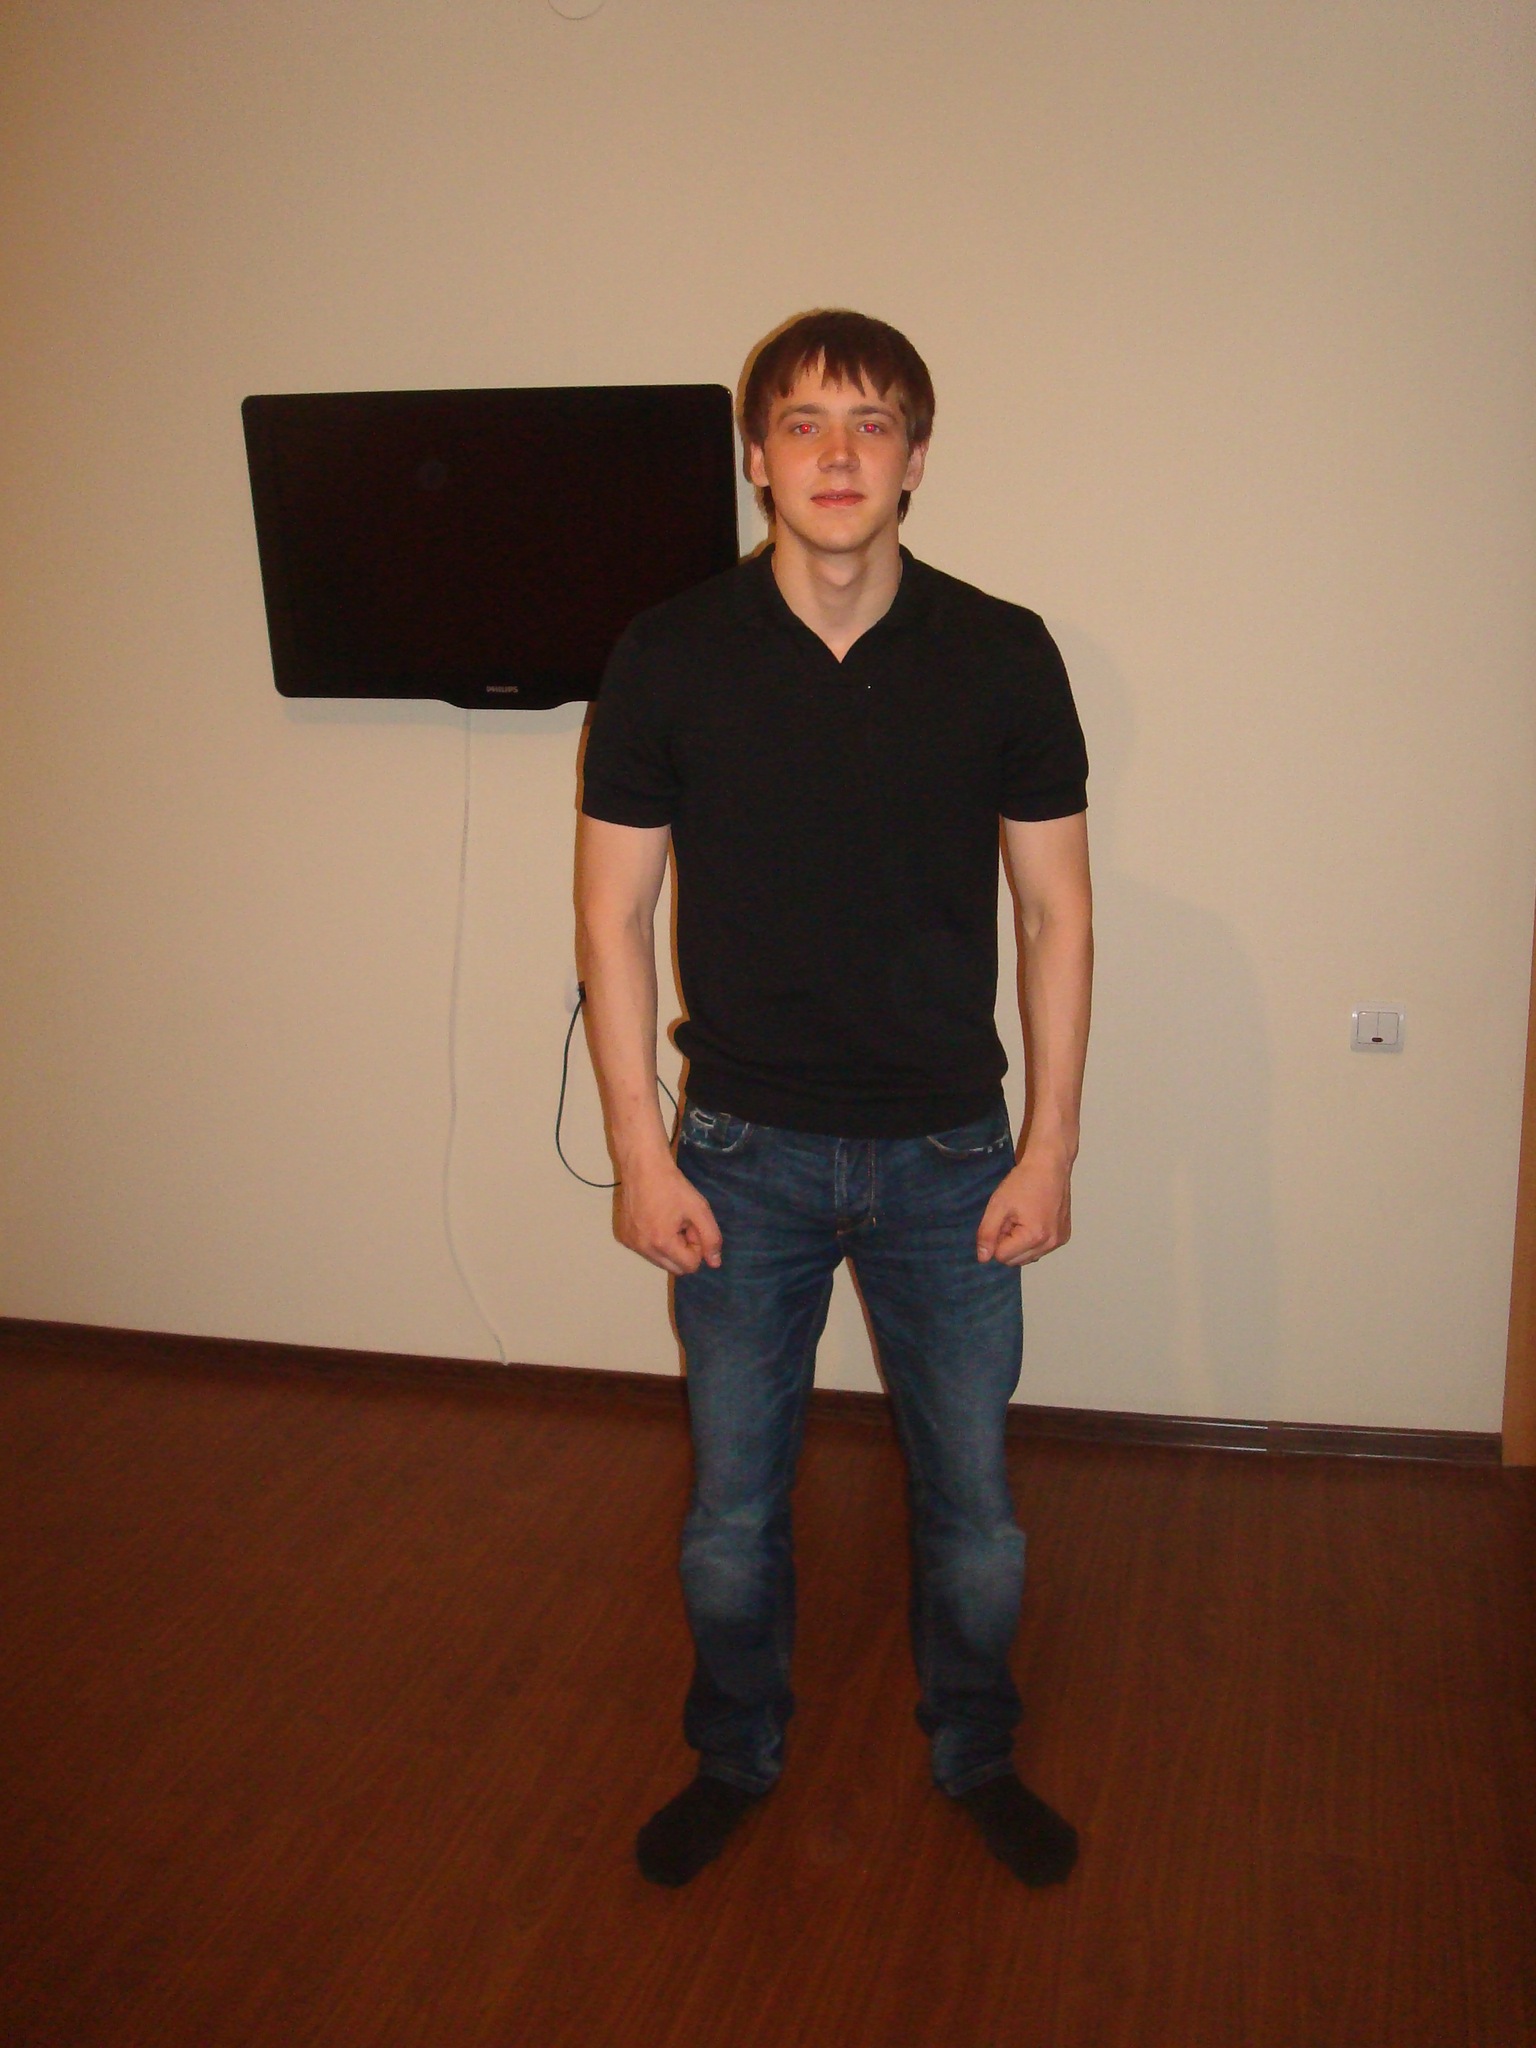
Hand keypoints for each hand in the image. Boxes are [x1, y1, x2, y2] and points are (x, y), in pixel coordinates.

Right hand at [616, 1156, 723, 1275]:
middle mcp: (643, 1248)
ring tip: (668, 1220)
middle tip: (682, 1224)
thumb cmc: (672, 1186)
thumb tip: (715, 1263)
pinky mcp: (623, 1237)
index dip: (697, 1247)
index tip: (692, 1225)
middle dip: (684, 1250)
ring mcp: (630, 1244)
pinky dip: (654, 1241)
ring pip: (660, 1261)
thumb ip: (711, 1238)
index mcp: (662, 1243)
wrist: (642, 1166)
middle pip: (675, 1268)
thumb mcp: (699, 1209)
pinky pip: (646, 1251)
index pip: (690, 1266)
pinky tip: (654, 1219)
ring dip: (670, 1247)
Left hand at [976, 1152, 1071, 1266]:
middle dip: (1008, 1243)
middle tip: (1011, 1218)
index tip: (1003, 1219)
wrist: (1050, 1165)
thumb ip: (987, 1233)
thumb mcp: (998, 1205)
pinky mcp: (1064, 1236)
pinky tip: (1034, 1219)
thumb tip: (983, 1258)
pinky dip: (1033, 1240)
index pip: (1002, 1256)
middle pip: (1015, 1261)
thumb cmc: (1024, 1182)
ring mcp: (1059, 1241)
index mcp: (1034, 1237)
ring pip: (1028, 1257)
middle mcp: (1050, 1244)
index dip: (996, 1238)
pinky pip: (1041, 1249)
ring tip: (1023, 1217)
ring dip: (1020, 1243)